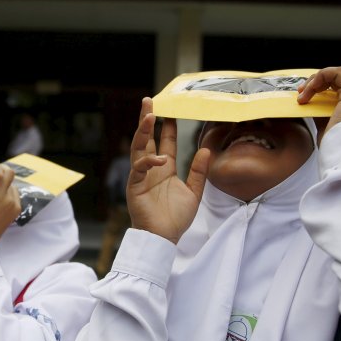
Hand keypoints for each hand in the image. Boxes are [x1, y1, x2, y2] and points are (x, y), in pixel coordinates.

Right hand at [128, 98, 209, 244]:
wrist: (164, 239)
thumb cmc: (176, 218)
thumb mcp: (194, 192)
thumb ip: (199, 171)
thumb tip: (206, 149)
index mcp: (164, 169)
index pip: (165, 143)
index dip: (167, 127)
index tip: (170, 111)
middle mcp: (151, 169)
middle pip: (147, 139)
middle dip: (147, 120)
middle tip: (148, 101)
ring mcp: (141, 176)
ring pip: (139, 148)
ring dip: (143, 131)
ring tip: (149, 115)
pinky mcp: (134, 186)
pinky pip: (139, 168)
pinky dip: (148, 162)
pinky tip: (160, 160)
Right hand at [296, 67, 340, 137]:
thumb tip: (326, 73)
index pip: (338, 75)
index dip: (322, 76)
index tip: (312, 86)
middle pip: (328, 82)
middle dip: (313, 83)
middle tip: (302, 91)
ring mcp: (337, 111)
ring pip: (321, 93)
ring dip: (309, 92)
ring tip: (300, 98)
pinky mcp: (326, 121)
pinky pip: (316, 106)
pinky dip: (308, 103)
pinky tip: (302, 104)